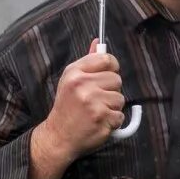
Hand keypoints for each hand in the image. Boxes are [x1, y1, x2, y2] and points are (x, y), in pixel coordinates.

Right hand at [39, 38, 124, 161]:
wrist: (59, 136)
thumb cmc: (67, 107)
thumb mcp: (71, 81)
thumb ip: (87, 62)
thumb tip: (98, 42)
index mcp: (74, 72)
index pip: (106, 59)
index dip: (111, 68)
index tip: (107, 76)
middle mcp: (82, 84)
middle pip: (116, 79)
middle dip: (111, 90)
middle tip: (96, 100)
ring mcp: (92, 102)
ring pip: (120, 98)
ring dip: (112, 107)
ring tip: (96, 111)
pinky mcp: (101, 118)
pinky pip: (120, 116)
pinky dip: (112, 122)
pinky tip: (98, 122)